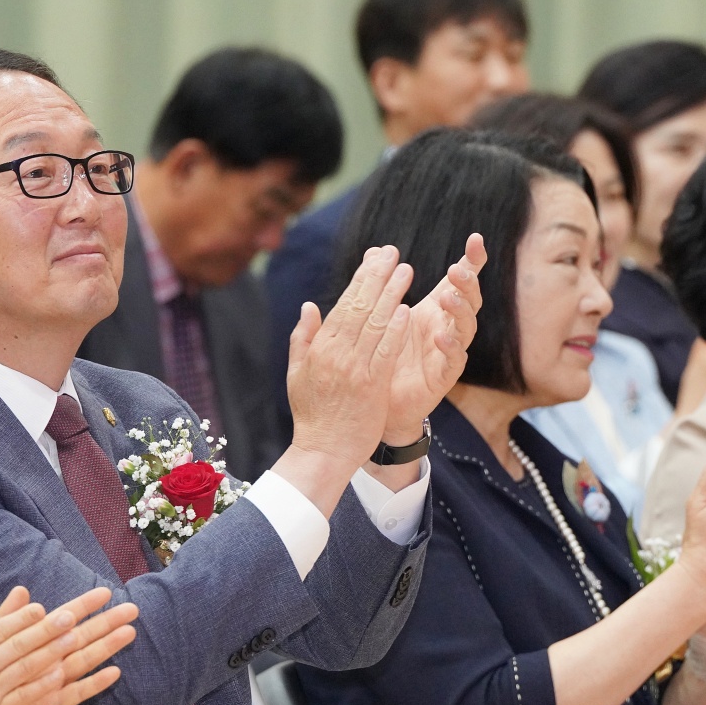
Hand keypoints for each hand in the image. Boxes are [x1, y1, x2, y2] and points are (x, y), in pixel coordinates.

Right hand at [0, 586, 138, 704]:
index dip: (20, 618)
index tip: (40, 607)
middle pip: (17, 645)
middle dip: (45, 629)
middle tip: (70, 616)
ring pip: (25, 668)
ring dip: (51, 651)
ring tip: (74, 638)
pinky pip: (23, 696)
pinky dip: (42, 684)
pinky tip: (62, 674)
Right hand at [275, 246, 419, 513]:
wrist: (323, 451)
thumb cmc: (312, 415)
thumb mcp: (297, 374)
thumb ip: (303, 338)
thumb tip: (309, 306)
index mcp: (319, 349)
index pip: (342, 305)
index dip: (360, 279)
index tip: (373, 258)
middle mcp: (335, 354)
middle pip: (359, 307)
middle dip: (377, 276)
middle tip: (393, 253)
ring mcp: (353, 369)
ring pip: (375, 324)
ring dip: (392, 295)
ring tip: (406, 271)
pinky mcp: (371, 386)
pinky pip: (385, 351)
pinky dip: (396, 330)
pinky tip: (408, 309)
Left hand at [380, 233, 483, 442]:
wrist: (379, 402)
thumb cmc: (385, 354)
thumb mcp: (383, 315)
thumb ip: (383, 284)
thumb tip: (376, 251)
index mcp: (435, 310)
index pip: (460, 281)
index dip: (471, 261)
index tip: (476, 239)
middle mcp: (447, 327)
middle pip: (469, 300)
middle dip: (467, 284)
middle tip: (457, 271)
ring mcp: (448, 352)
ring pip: (466, 327)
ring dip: (460, 311)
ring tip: (448, 297)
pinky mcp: (443, 377)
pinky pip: (454, 361)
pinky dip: (450, 348)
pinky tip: (441, 337)